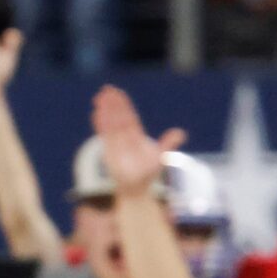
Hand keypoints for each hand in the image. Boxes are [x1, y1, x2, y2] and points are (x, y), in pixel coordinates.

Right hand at [88, 84, 180, 198]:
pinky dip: (99, 125)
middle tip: (107, 89)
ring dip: (104, 111)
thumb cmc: (147, 173)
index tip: (118, 93)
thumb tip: (181, 133)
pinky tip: (95, 114)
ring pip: (110, 124)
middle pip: (118, 116)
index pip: (129, 116)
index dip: (124, 104)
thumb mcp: (161, 157)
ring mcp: (116, 143)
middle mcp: (125, 136)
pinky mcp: (108, 151)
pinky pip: (103, 136)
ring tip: (99, 98)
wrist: (136, 188)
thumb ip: (168, 144)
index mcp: (136, 135)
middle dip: (112, 103)